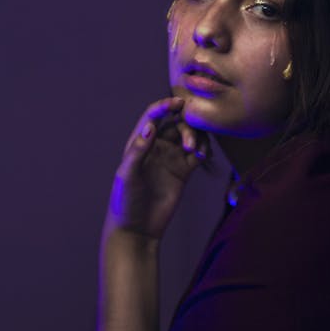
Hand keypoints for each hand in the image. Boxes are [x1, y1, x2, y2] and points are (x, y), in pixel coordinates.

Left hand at [106, 96, 210, 239]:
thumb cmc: (125, 201)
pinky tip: (203, 157)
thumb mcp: (128, 175)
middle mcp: (156, 147)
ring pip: (189, 136)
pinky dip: (203, 150)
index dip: (165, 105)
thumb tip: (150, 127)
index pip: (153, 116)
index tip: (180, 102)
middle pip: (176, 123)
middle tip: (190, 144)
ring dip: (196, 137)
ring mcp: (171, 158)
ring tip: (198, 153)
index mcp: (139, 142)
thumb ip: (138, 151)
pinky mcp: (183, 171)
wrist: (137, 228)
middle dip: (186, 126)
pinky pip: (197, 153)